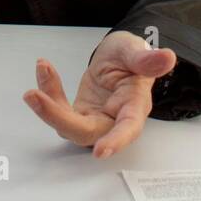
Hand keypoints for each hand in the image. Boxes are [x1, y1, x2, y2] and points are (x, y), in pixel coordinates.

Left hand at [23, 31, 176, 159]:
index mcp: (133, 106)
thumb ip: (147, 59)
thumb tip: (166, 57)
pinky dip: (49, 89)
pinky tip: (44, 68)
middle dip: (57, 117)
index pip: (128, 128)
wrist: (121, 57)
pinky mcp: (79, 112)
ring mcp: (94, 117)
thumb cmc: (132, 56)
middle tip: (35, 96)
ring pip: (69, 126)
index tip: (100, 151)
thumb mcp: (136, 50)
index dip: (116, 141)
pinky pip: (59, 108)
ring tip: (41, 73)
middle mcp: (113, 119)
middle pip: (86, 132)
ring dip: (48, 106)